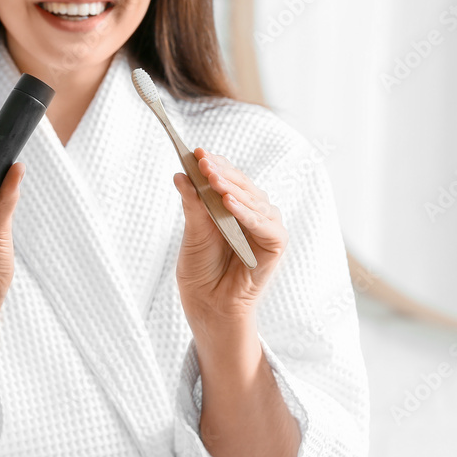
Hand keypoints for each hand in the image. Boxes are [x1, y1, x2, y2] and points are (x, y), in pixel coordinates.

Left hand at [172, 148, 287, 326]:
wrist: (208, 304)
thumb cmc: (201, 269)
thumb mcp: (193, 232)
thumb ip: (193, 204)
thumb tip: (181, 175)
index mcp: (233, 206)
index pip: (227, 178)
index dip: (215, 165)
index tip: (197, 152)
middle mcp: (252, 213)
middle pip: (242, 185)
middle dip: (222, 173)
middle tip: (203, 161)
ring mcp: (265, 227)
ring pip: (254, 201)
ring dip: (233, 189)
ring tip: (213, 180)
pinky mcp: (275, 244)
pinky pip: (264, 225)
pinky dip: (247, 214)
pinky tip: (229, 203)